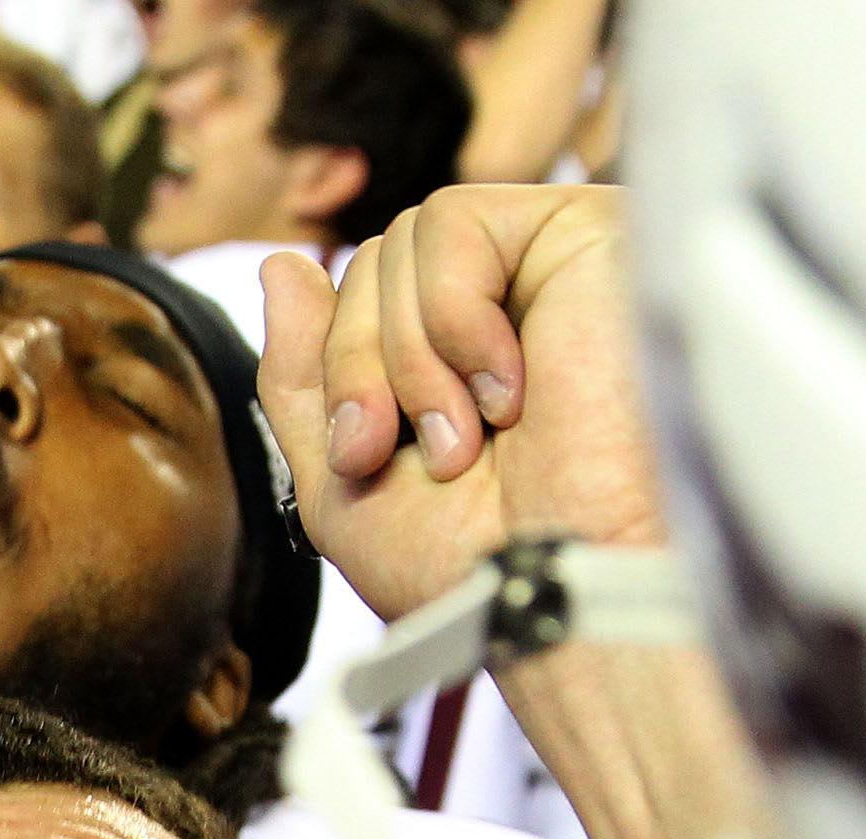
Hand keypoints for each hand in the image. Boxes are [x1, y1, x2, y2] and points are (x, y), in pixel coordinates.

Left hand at [257, 185, 665, 625]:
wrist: (560, 592)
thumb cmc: (471, 566)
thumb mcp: (346, 485)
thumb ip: (304, 378)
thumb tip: (279, 265)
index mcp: (457, 357)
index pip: (357, 298)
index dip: (338, 372)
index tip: (363, 458)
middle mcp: (509, 300)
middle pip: (374, 262)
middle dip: (362, 366)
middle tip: (420, 453)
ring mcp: (550, 262)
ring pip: (405, 238)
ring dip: (410, 356)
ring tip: (471, 438)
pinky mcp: (586, 231)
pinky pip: (452, 219)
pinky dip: (451, 315)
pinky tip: (508, 392)